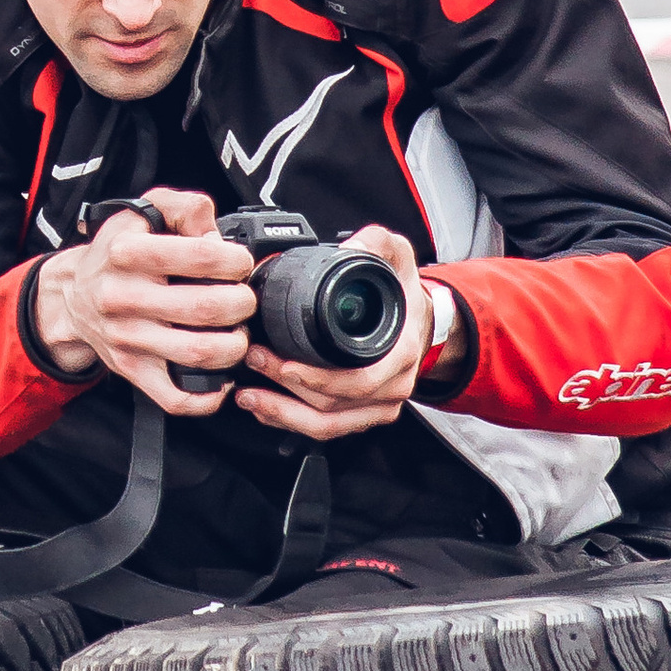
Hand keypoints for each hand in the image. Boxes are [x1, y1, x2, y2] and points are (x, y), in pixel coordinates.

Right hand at [31, 189, 259, 417]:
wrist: (74, 294)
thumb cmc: (116, 252)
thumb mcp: (143, 211)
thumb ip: (185, 208)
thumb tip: (216, 235)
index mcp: (128, 251)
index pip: (201, 255)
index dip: (235, 260)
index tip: (239, 263)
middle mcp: (123, 295)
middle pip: (206, 307)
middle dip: (241, 303)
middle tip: (243, 299)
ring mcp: (127, 337)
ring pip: (199, 352)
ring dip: (234, 345)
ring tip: (236, 332)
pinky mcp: (131, 369)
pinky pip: (175, 396)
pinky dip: (208, 394)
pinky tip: (221, 377)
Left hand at [236, 225, 438, 444]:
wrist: (421, 320)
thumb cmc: (405, 292)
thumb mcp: (397, 256)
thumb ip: (375, 242)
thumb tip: (350, 246)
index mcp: (400, 353)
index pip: (358, 380)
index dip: (317, 379)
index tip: (283, 364)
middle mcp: (392, 385)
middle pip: (333, 405)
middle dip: (285, 389)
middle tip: (254, 361)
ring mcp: (378, 405)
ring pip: (327, 425)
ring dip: (282, 413)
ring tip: (248, 393)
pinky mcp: (364, 414)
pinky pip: (327, 429)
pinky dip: (291, 421)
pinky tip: (264, 408)